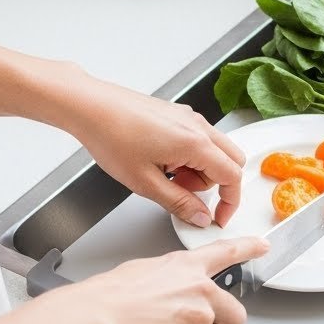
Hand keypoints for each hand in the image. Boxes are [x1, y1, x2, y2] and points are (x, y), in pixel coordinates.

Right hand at [0, 235, 270, 323]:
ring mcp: (201, 321)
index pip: (226, 252)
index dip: (248, 249)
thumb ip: (171, 282)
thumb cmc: (110, 297)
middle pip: (234, 315)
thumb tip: (170, 295)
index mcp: (187, 268)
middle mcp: (202, 292)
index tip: (262, 246)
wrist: (98, 319)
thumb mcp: (144, 272)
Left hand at [67, 77, 245, 228]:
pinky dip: (190, 156)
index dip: (229, 202)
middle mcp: (197, 126)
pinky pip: (199, 139)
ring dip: (200, 170)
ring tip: (166, 176)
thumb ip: (178, 203)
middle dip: (214, 185)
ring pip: (215, 150)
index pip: (232, 176)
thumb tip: (200, 215)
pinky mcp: (178, 114)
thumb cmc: (111, 136)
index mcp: (195, 143)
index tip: (217, 216)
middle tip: (185, 193)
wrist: (91, 107)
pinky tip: (161, 160)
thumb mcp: (145, 182)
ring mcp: (188, 117)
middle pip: (231, 161)